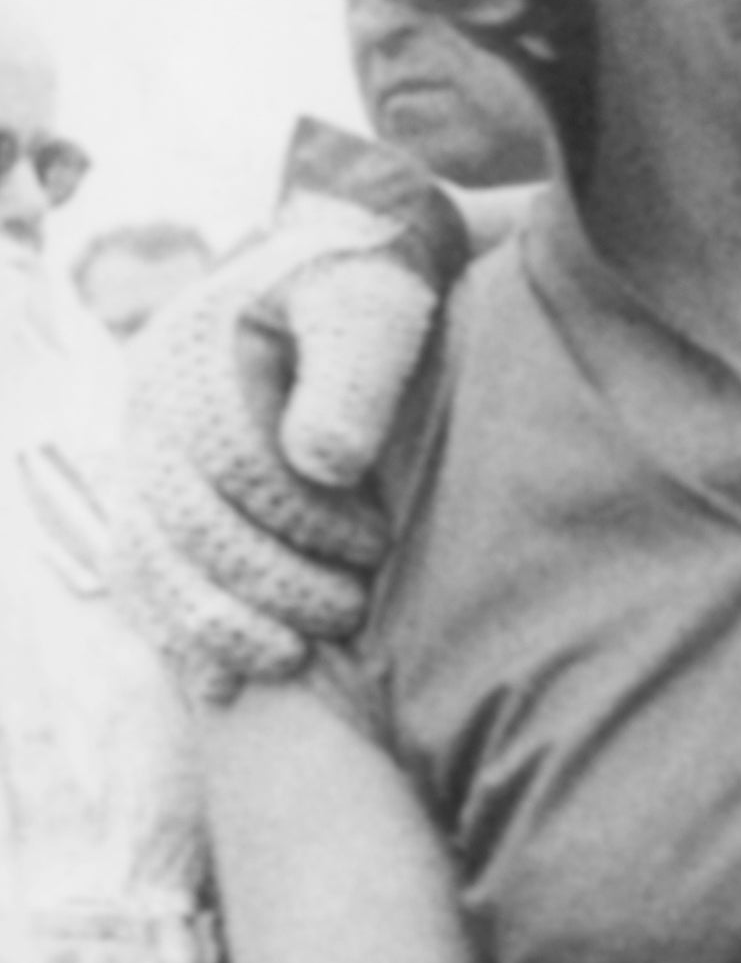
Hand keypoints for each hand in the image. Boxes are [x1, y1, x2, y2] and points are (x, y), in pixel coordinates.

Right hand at [119, 125, 464, 690]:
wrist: (341, 273)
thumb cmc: (367, 288)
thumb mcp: (373, 307)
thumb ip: (355, 374)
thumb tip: (326, 464)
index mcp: (192, 359)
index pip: (226, 462)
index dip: (297, 516)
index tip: (373, 546)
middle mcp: (149, 411)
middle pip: (183, 521)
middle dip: (263, 580)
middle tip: (346, 612)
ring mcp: (146, 457)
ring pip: (153, 560)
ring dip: (217, 622)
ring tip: (295, 655)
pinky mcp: (161, 499)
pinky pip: (148, 577)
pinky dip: (180, 635)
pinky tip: (221, 690)